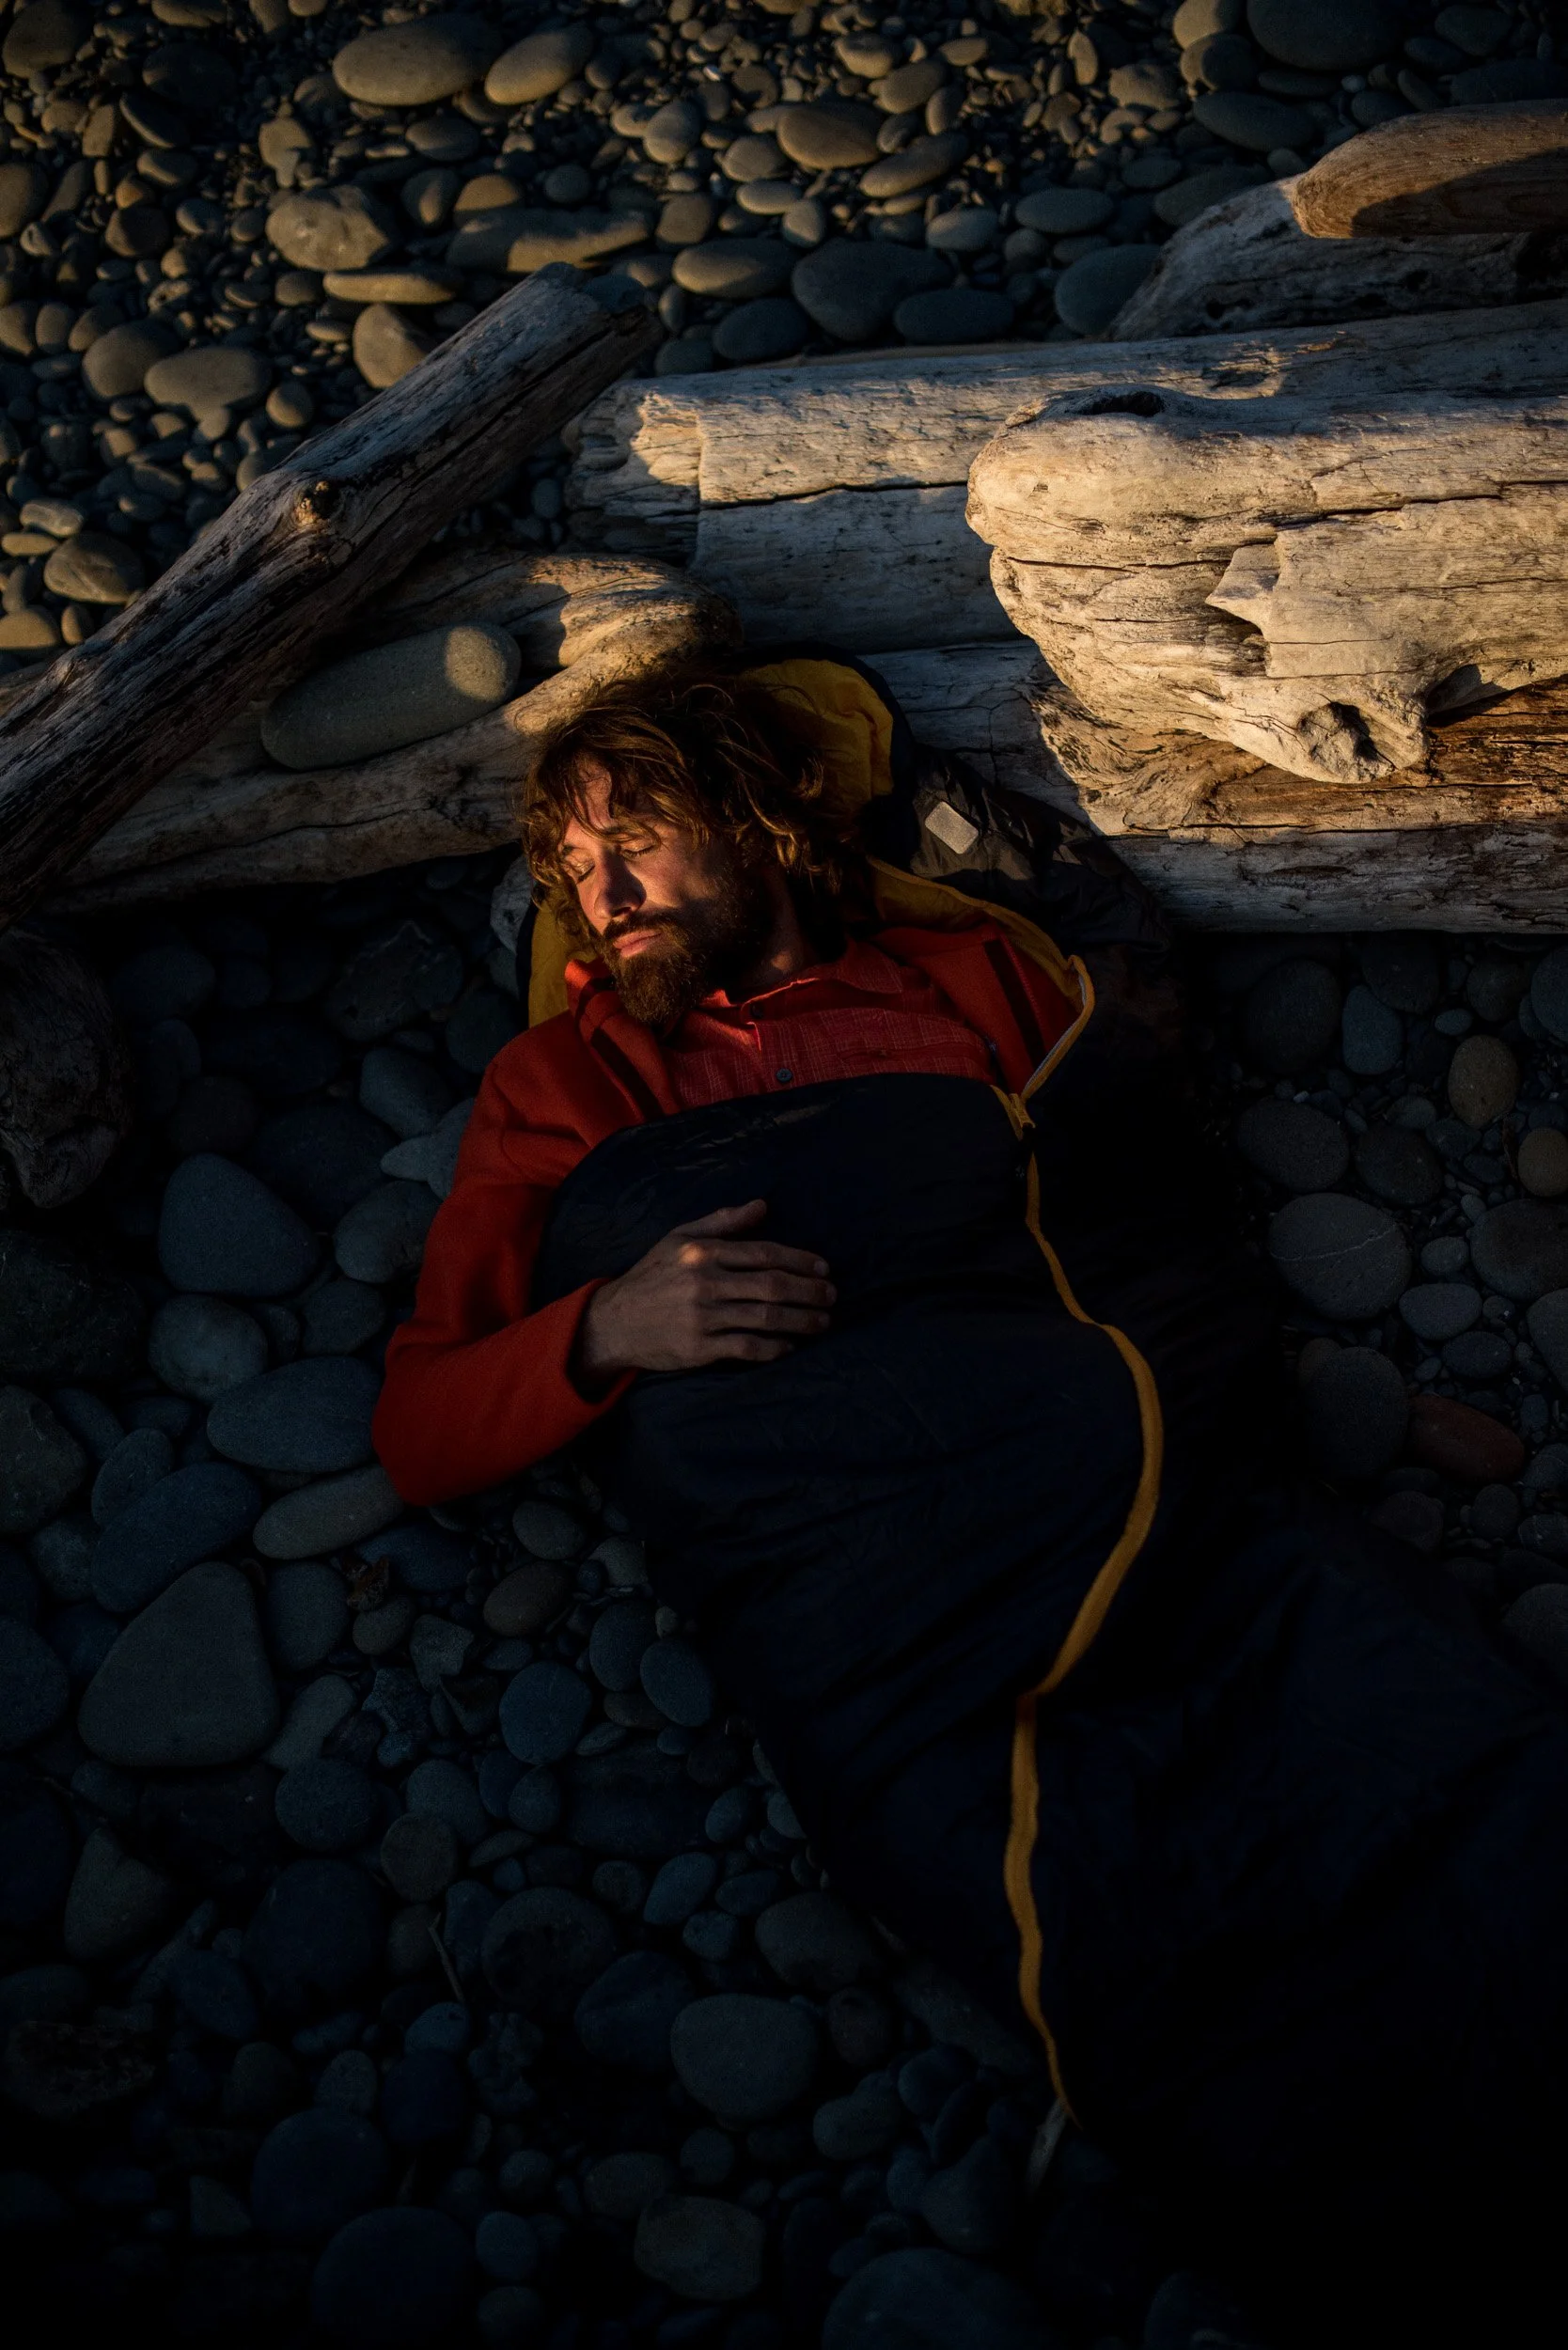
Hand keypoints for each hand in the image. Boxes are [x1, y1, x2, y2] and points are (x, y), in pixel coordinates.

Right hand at [574, 1199, 833, 1382]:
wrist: (614, 1321)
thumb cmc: (651, 1276)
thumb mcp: (678, 1238)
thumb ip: (722, 1222)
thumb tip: (762, 1206)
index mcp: (703, 1252)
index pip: (764, 1253)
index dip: (800, 1261)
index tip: (824, 1269)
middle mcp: (705, 1283)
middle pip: (772, 1286)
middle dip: (809, 1292)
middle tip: (831, 1296)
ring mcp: (702, 1317)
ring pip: (765, 1318)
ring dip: (801, 1321)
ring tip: (822, 1322)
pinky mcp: (699, 1348)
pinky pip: (747, 1348)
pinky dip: (773, 1348)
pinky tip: (789, 1346)